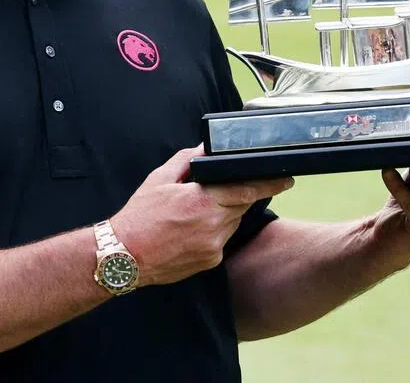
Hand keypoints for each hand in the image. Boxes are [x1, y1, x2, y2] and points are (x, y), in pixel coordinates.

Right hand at [111, 146, 292, 286]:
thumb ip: (187, 161)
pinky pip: (222, 239)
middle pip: (240, 206)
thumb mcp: (159, 179)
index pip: (246, 190)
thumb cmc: (139, 216)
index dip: (269, 184)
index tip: (286, 179)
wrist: (124, 255)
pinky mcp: (210, 261)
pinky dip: (215, 230)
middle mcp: (212, 226)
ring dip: (224, 213)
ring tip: (197, 211)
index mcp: (202, 201)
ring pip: (232, 223)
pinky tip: (193, 228)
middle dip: (237, 196)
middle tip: (222, 190)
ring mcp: (213, 246)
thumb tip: (204, 149)